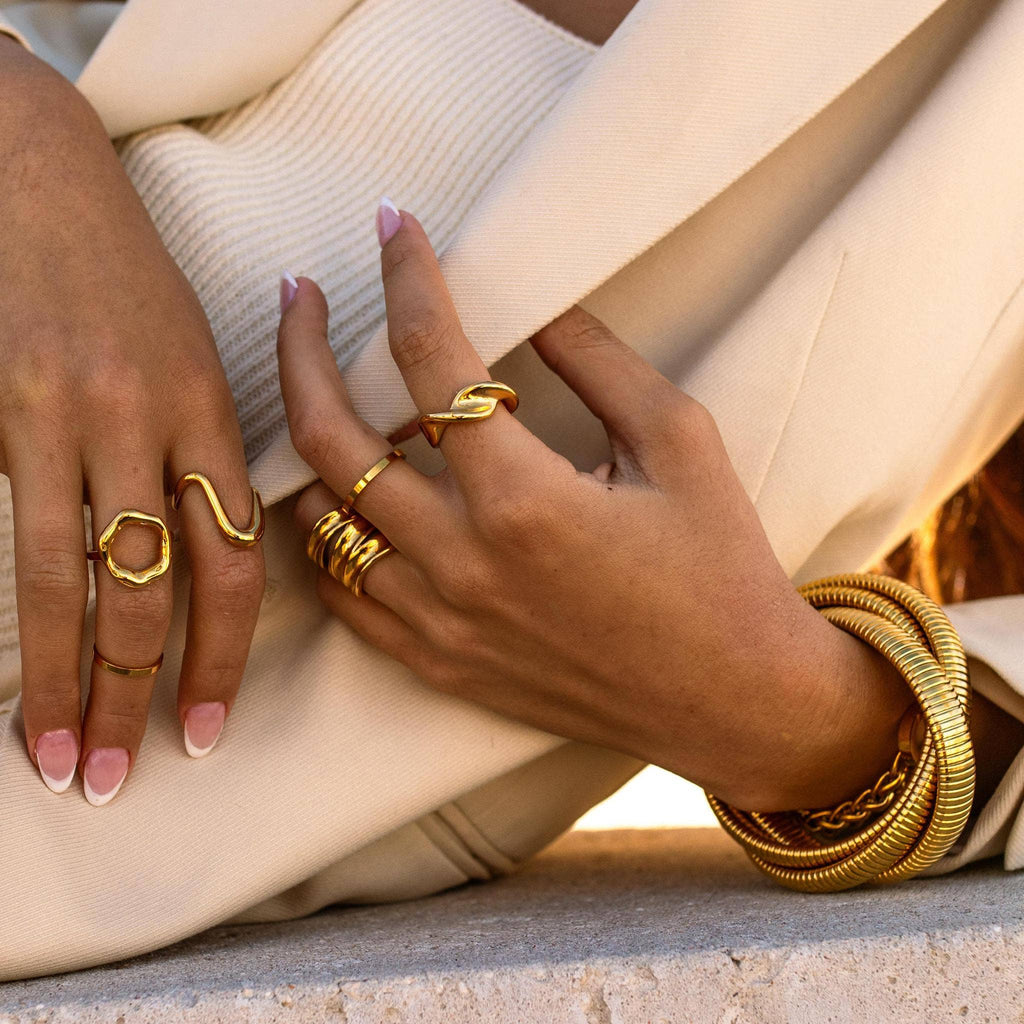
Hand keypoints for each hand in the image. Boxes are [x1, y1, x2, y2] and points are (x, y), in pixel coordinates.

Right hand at [0, 45, 264, 801]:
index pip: (235, 563)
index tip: (206, 728)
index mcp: (212, 417)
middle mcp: (149, 425)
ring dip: (64, 678)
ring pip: (75, 577)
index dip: (224, 655)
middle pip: (157, 588)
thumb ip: (197, 456)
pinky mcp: (2, 412)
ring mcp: (67, 419)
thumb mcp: (188, 360)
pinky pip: (9, 528)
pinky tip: (6, 671)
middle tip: (125, 773)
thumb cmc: (119, 278)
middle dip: (140, 691)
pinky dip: (13, 607)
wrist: (36, 175)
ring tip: (55, 756)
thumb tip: (188, 557)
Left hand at [278, 207, 919, 811]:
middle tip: (298, 296)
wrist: (731, 700)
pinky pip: (342, 593)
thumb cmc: (721, 568)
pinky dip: (326, 534)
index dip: (406, 278)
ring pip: (318, 519)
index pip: (430, 360)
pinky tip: (340, 495)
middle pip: (332, 438)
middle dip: (300, 349)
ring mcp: (439, 620)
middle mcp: (462, 561)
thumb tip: (531, 306)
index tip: (393, 226)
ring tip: (317, 391)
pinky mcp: (437, 661)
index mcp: (526, 499)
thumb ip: (597, 363)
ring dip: (307, 444)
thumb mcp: (680, 443)